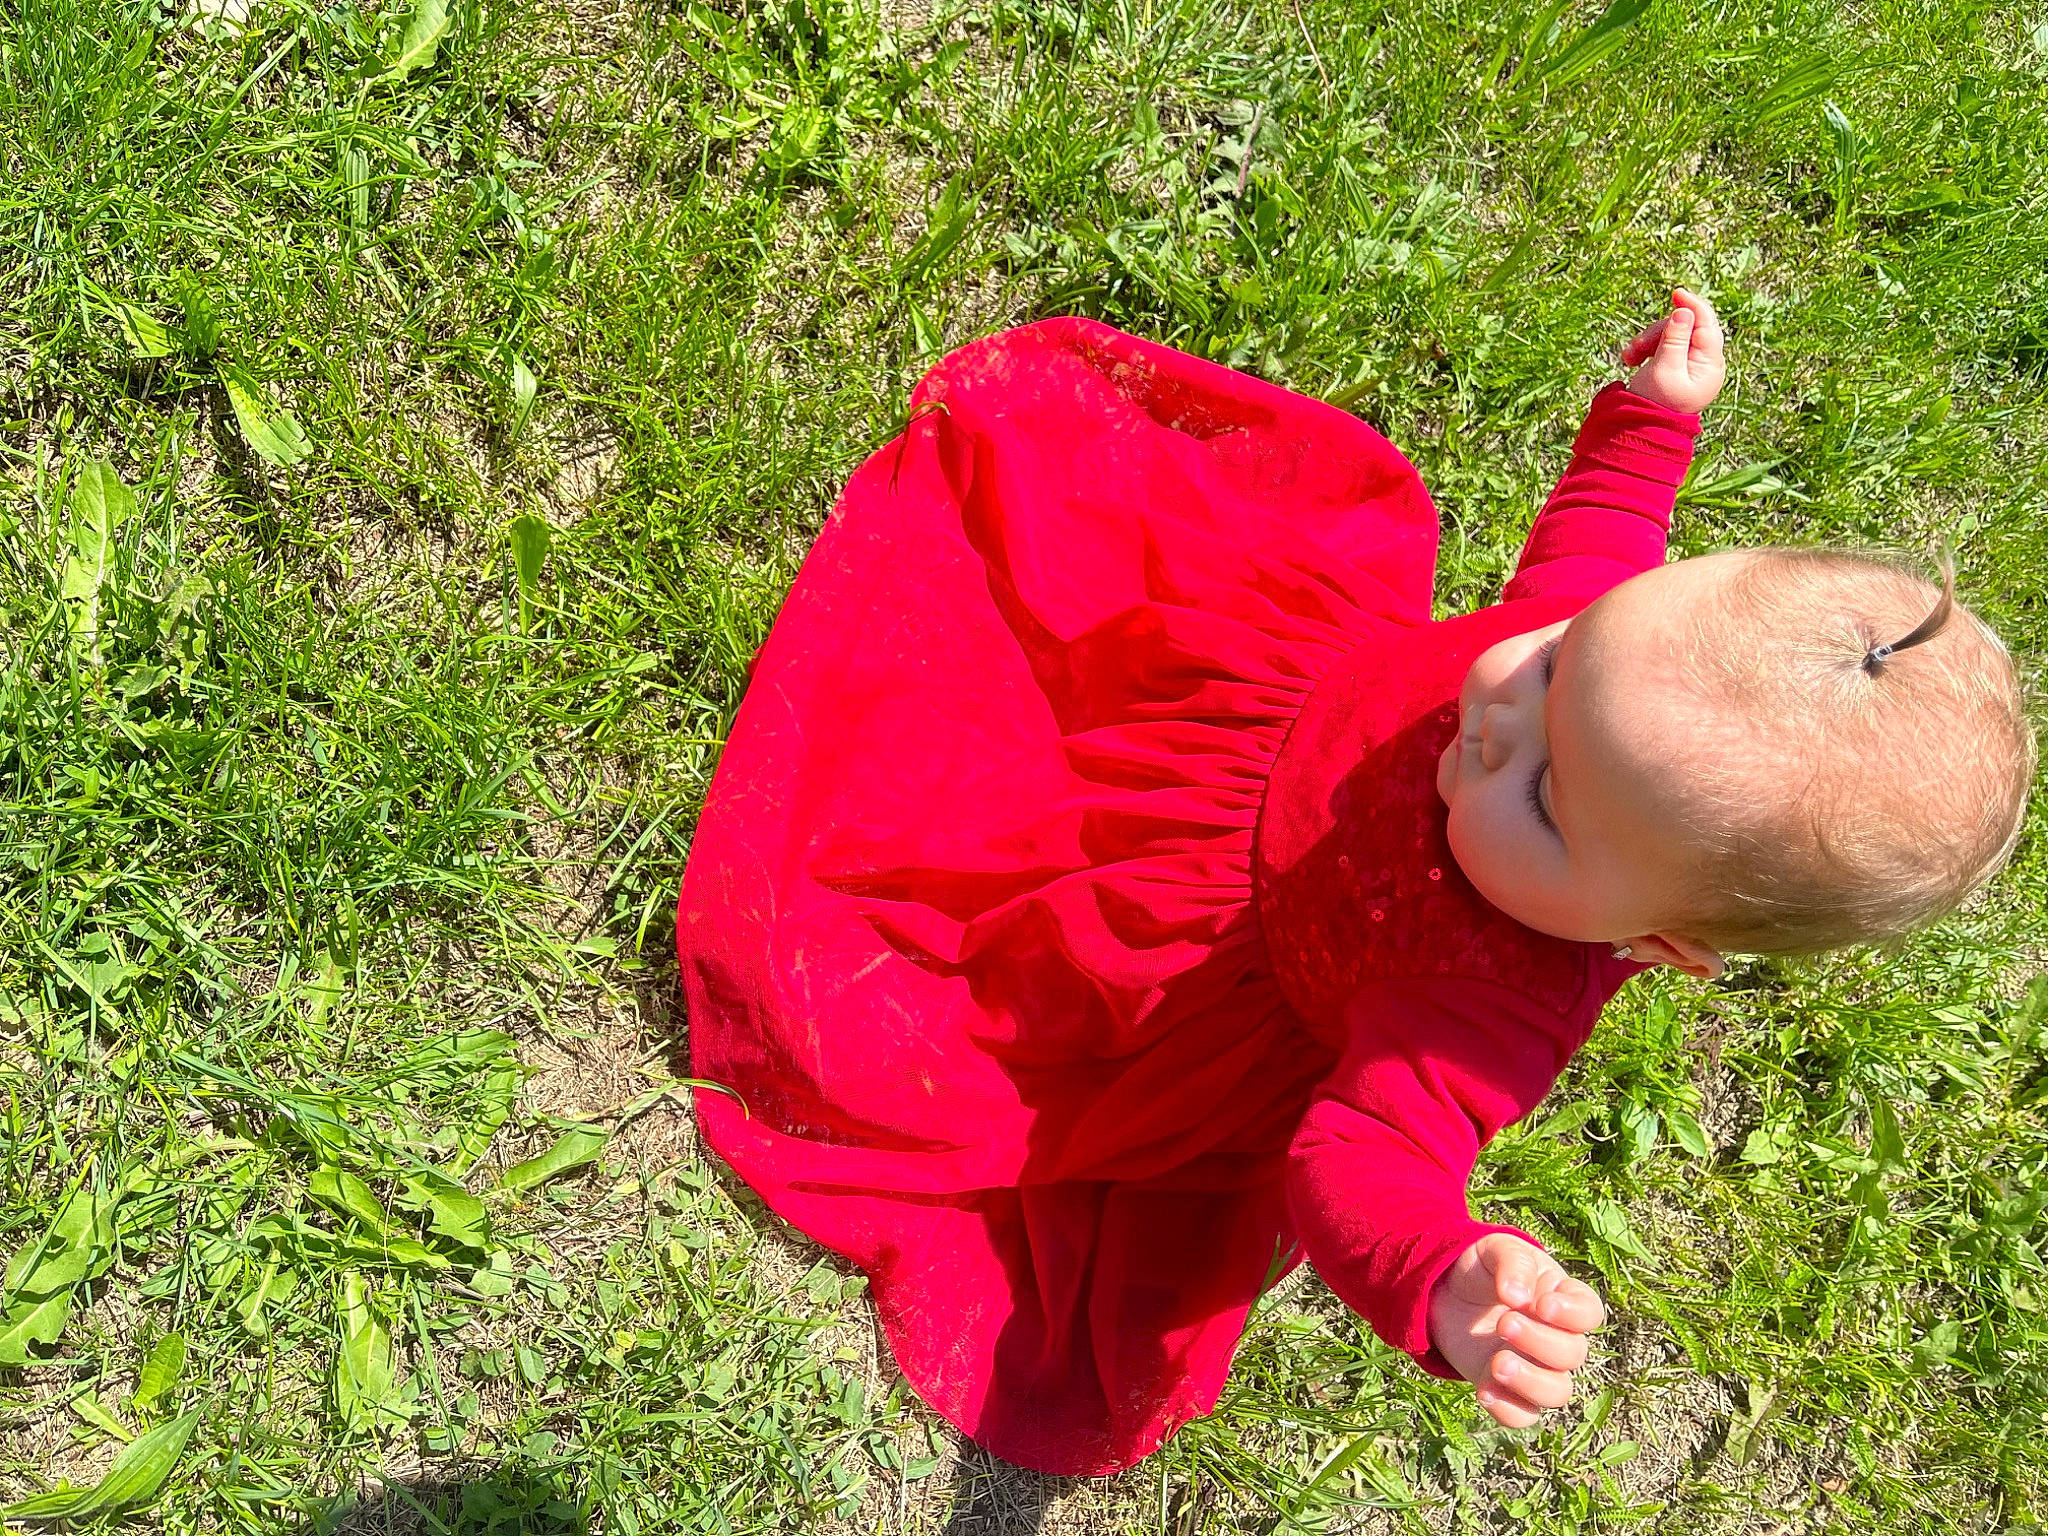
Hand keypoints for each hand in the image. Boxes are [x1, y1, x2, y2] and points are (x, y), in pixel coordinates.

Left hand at [1427, 1232, 1605, 1427]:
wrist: (1444, 1290)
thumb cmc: (1481, 1266)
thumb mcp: (1495, 1248)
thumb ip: (1513, 1263)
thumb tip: (1518, 1295)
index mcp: (1561, 1298)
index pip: (1589, 1313)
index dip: (1573, 1315)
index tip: (1542, 1305)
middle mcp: (1556, 1337)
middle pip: (1572, 1355)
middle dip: (1540, 1343)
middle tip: (1504, 1323)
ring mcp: (1534, 1367)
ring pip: (1557, 1393)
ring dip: (1531, 1382)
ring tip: (1496, 1363)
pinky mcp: (1509, 1390)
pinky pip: (1523, 1416)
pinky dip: (1508, 1409)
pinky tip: (1484, 1390)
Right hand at [1621, 287, 1724, 413]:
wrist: (1642, 429)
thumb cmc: (1655, 403)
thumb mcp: (1665, 369)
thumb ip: (1675, 339)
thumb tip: (1685, 311)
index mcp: (1710, 364)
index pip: (1707, 325)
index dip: (1693, 306)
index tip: (1676, 293)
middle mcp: (1705, 362)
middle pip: (1686, 327)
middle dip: (1659, 331)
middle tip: (1636, 347)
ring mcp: (1690, 364)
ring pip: (1671, 334)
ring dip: (1648, 340)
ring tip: (1629, 357)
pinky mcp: (1676, 365)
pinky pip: (1663, 345)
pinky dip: (1647, 348)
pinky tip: (1632, 359)